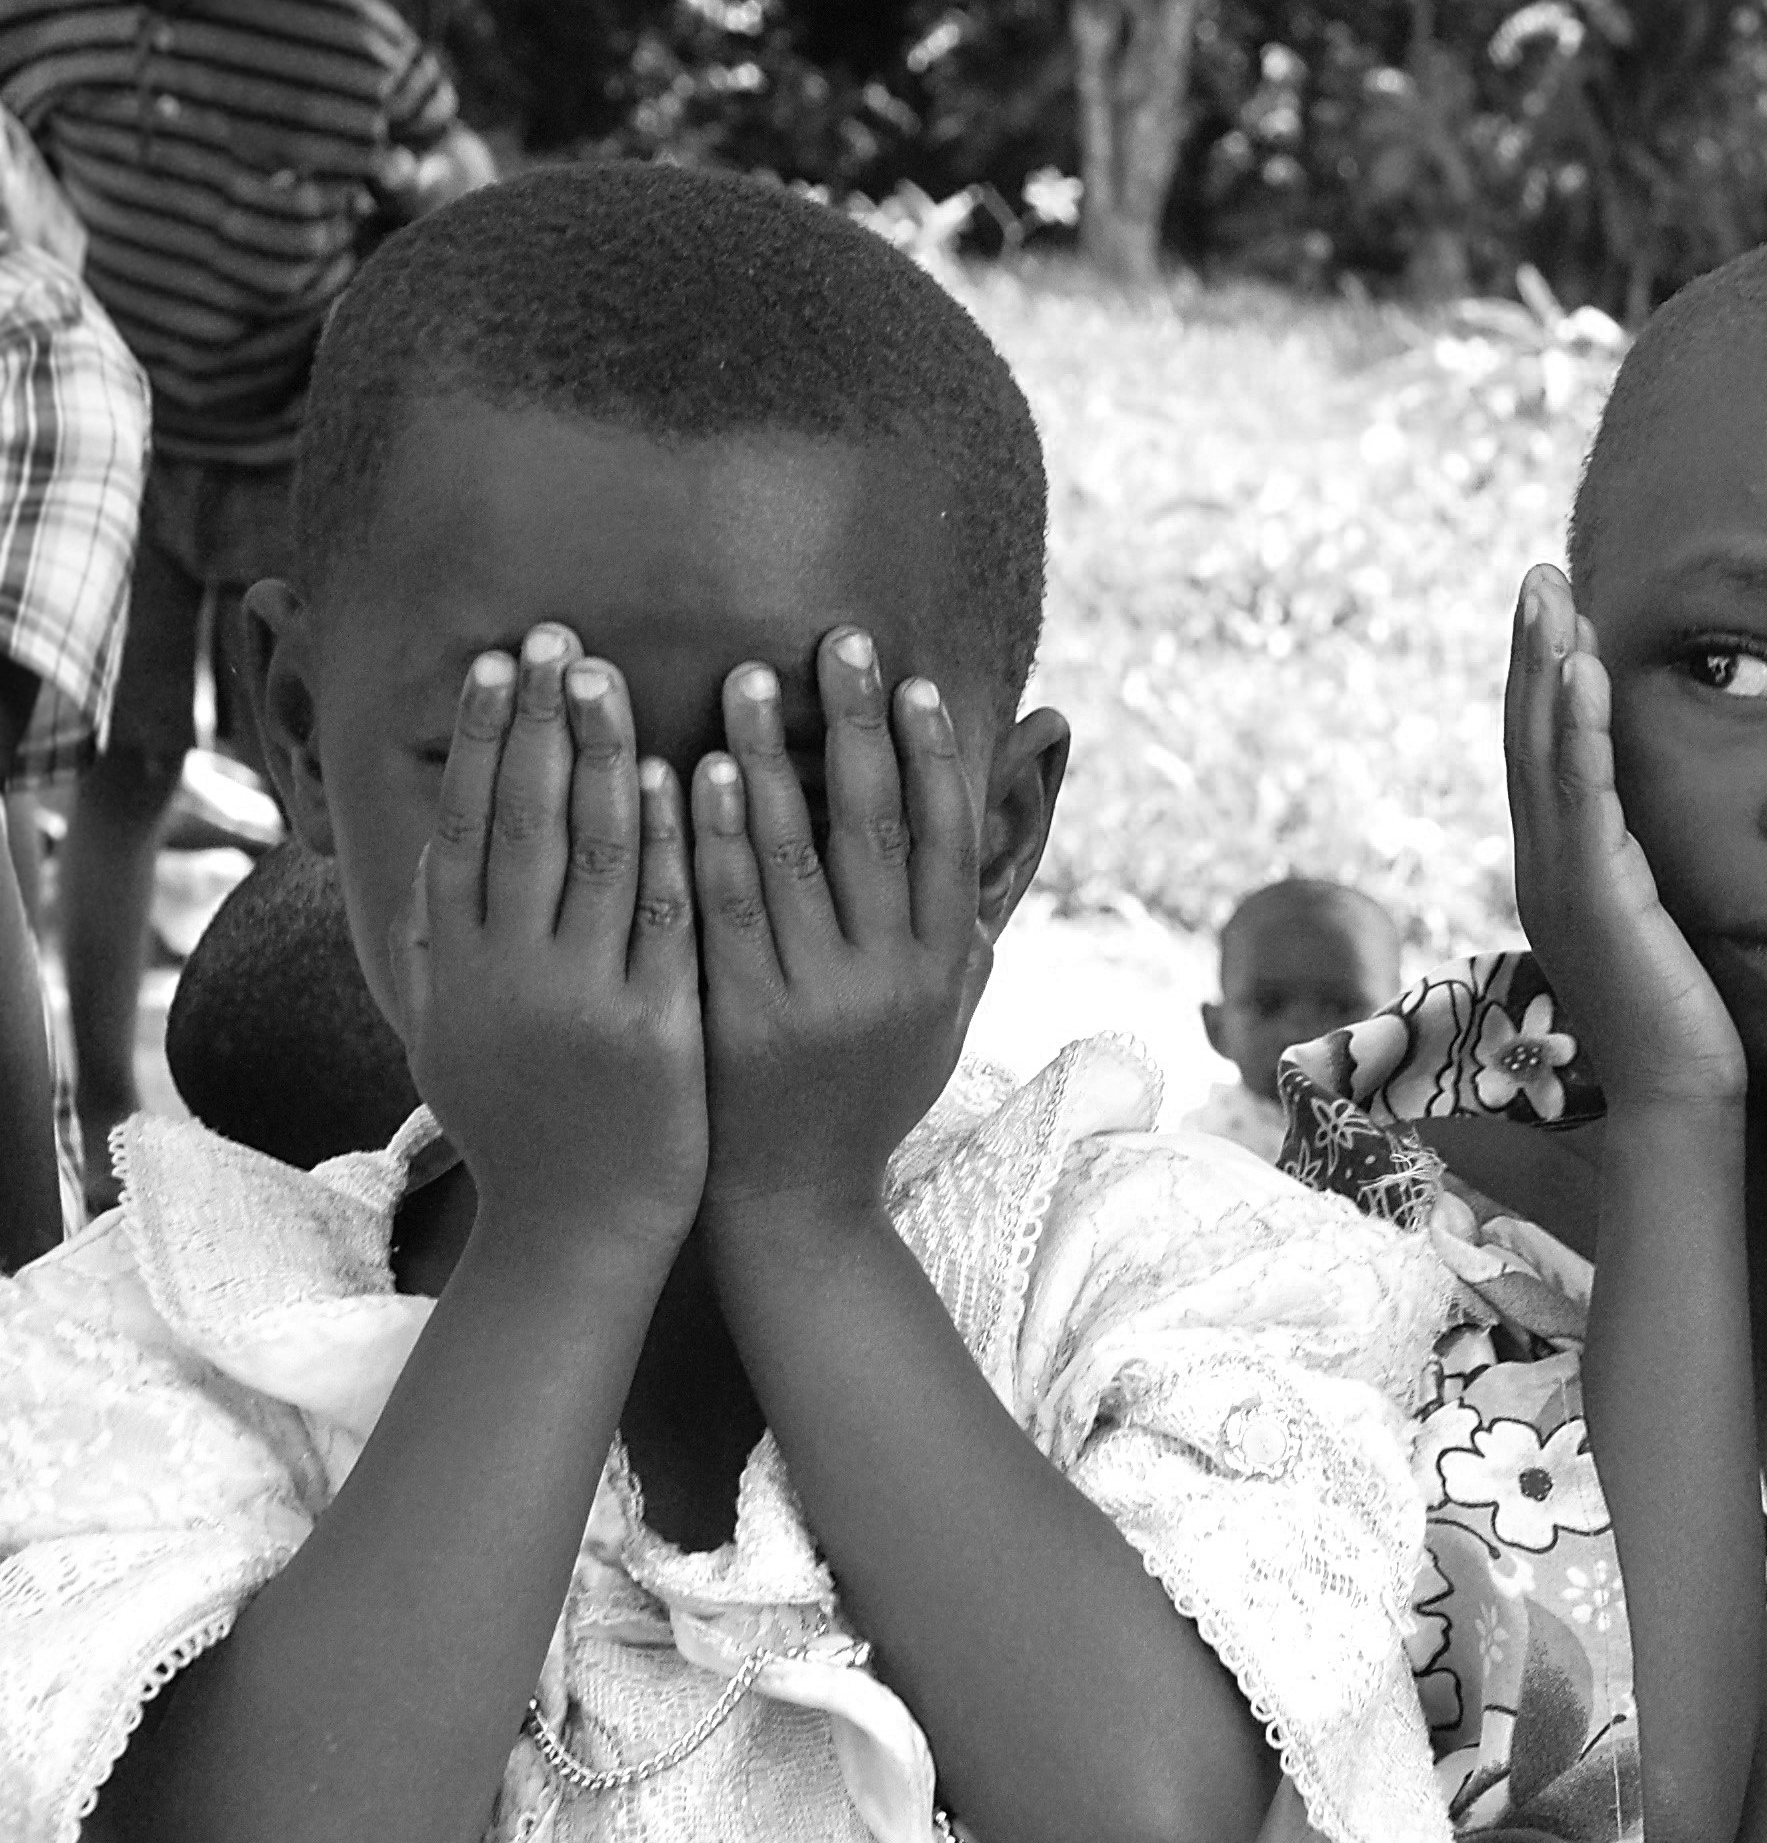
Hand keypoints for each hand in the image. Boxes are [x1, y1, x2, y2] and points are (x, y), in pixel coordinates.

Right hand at [392, 627, 706, 1263]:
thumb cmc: (520, 1133)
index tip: (494, 665)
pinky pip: (664, 917)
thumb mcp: (450, 1041)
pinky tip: (682, 778)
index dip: (476, 741)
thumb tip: (430, 859)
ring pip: (591, 856)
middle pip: (519, 822)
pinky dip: (670, 843)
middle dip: (538, 722)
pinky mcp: (651, 1032)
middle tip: (558, 638)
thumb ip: (435, 952)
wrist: (575, 1236)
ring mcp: (579, 1002)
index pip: (461, 828)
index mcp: (454, 969)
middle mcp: (506, 976)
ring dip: (602, 757)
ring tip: (613, 679)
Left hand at [694, 630, 985, 1222]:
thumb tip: (996, 830)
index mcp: (941, 971)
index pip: (943, 840)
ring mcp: (814, 1001)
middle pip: (875, 829)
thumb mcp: (937, 1021)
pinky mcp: (741, 1017)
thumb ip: (960, 930)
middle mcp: (888, 982)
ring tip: (748, 679)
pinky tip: (694, 769)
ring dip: (770, 759)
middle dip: (857, 726)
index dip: (929, 754)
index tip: (909, 680)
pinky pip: (724, 905)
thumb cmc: (865, 1095)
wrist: (795, 1202)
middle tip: (837, 640)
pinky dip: (711, 831)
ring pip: (794, 857)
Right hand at [1505, 564, 1744, 1125]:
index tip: (1554, 615)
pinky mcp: (1592, 899)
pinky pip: (1582, 796)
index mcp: (1561, 878)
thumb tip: (1658, 848)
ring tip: (1550, 596)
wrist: (1683, 1103)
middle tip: (1538, 576)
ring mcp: (1560, 886)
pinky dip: (1578, 728)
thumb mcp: (1662, 933)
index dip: (1543, 684)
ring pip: (1543, 755)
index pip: (1544, 760)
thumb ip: (1648, 880)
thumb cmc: (1685, 1031)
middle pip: (1527, 741)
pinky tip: (1584, 668)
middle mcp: (1544, 875)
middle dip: (1531, 653)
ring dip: (1544, 668)